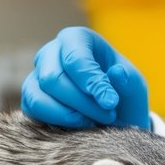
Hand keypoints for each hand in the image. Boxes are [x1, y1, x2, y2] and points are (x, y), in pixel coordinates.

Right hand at [21, 26, 149, 129]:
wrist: (113, 114)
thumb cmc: (122, 92)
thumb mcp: (134, 85)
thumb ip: (128, 79)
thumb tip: (117, 73)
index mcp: (77, 39)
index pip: (75, 57)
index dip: (91, 81)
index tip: (110, 102)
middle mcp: (51, 53)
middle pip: (53, 78)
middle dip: (82, 103)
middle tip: (108, 116)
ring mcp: (37, 75)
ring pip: (39, 97)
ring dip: (69, 115)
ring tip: (95, 122)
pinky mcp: (31, 98)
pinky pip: (33, 111)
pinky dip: (58, 122)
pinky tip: (80, 125)